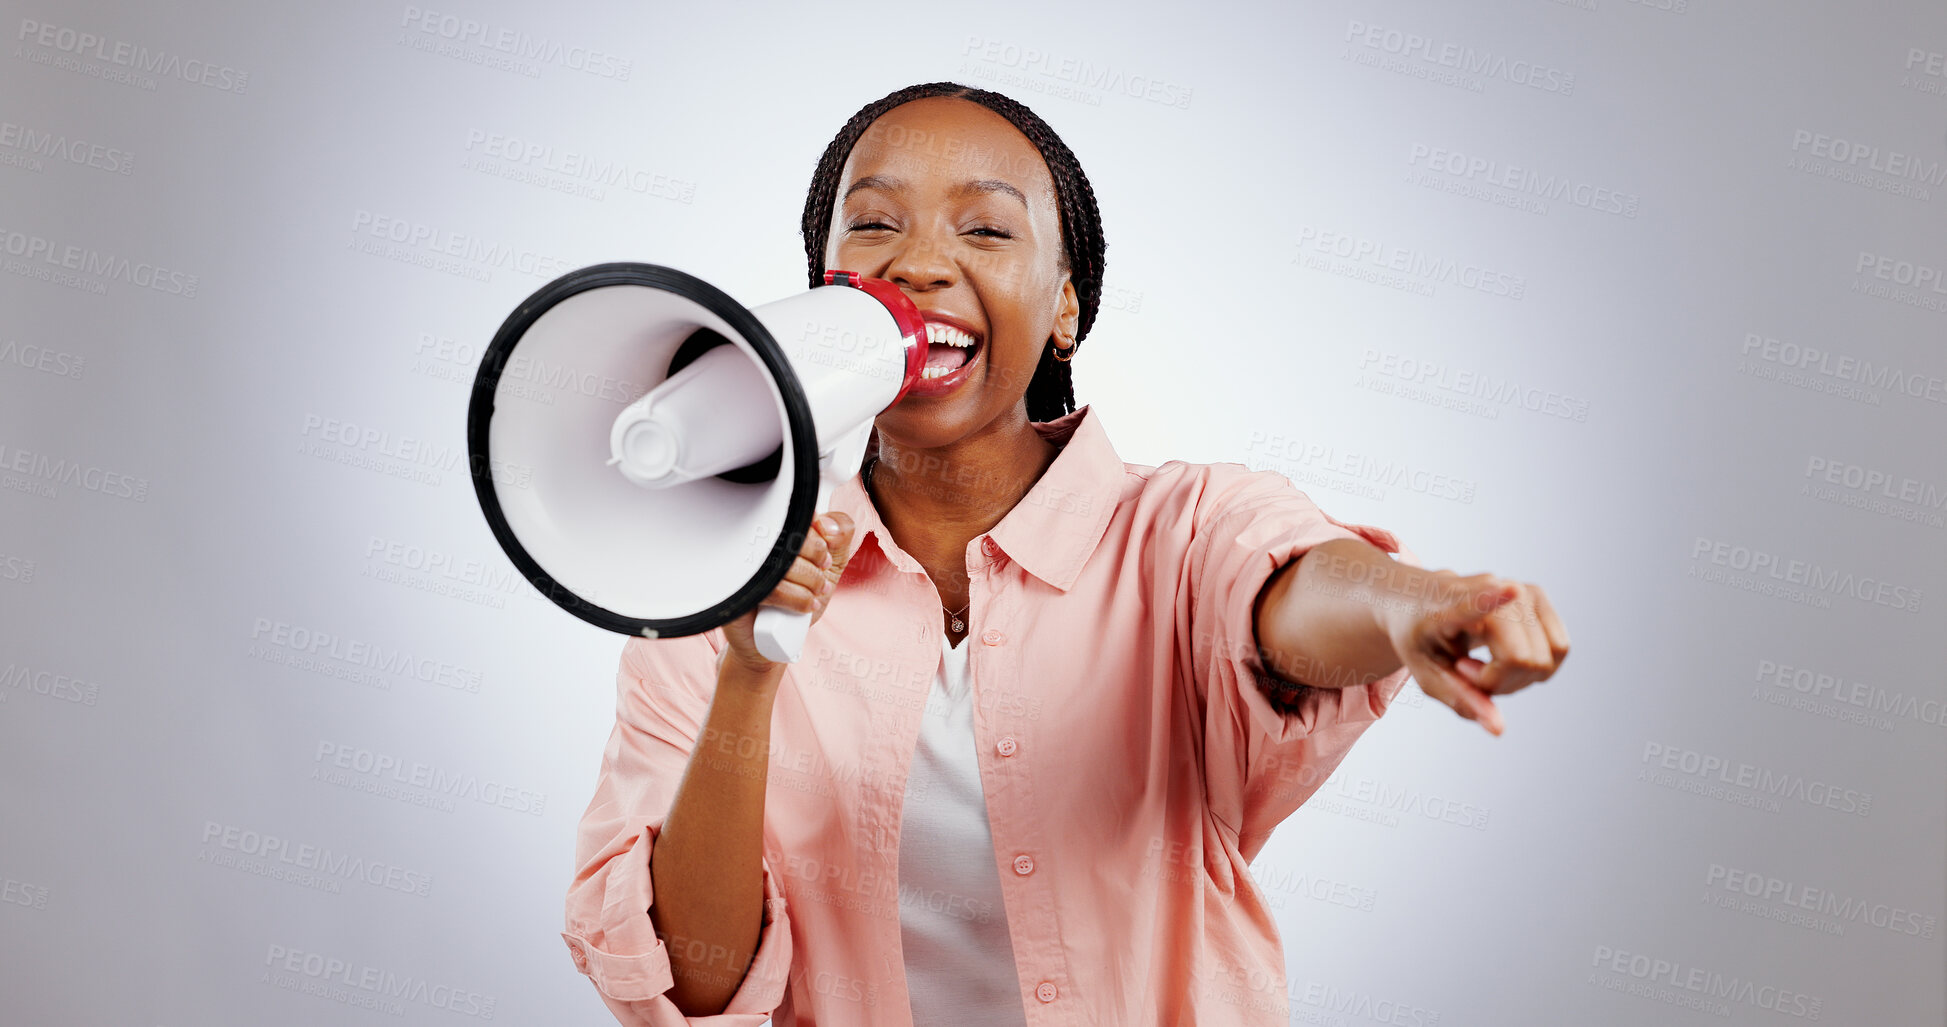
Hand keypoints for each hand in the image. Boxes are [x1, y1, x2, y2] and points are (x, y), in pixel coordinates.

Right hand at [721, 512, 856, 670]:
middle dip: (816, 562)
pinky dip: (796, 599)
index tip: (824, 559)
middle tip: (821, 578)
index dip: (818, 539)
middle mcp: (752, 539)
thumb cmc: (797, 599)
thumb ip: (840, 534)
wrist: (772, 642)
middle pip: (790, 535)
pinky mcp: (735, 589)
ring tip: (815, 595)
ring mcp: (741, 564)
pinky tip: (806, 606)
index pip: (799, 514)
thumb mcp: (829, 564)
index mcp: (775, 527)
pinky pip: (770, 587)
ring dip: (810, 583)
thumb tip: (826, 525)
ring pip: (782, 562)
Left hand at [1383, 572, 1568, 735]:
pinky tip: (1506, 656)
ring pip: (1546, 657)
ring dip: (1519, 677)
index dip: (1491, 599)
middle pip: (1523, 660)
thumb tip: (1499, 729)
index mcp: (1444, 606)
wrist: (1419, 600)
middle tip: (1466, 672)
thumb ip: (1461, 699)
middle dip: (1500, 683)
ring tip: (1484, 663)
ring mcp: (1517, 588)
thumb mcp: (1427, 675)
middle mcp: (1486, 586)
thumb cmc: (1421, 638)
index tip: (1510, 590)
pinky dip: (1536, 665)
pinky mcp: (1538, 593)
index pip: (1469, 604)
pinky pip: (1559, 648)